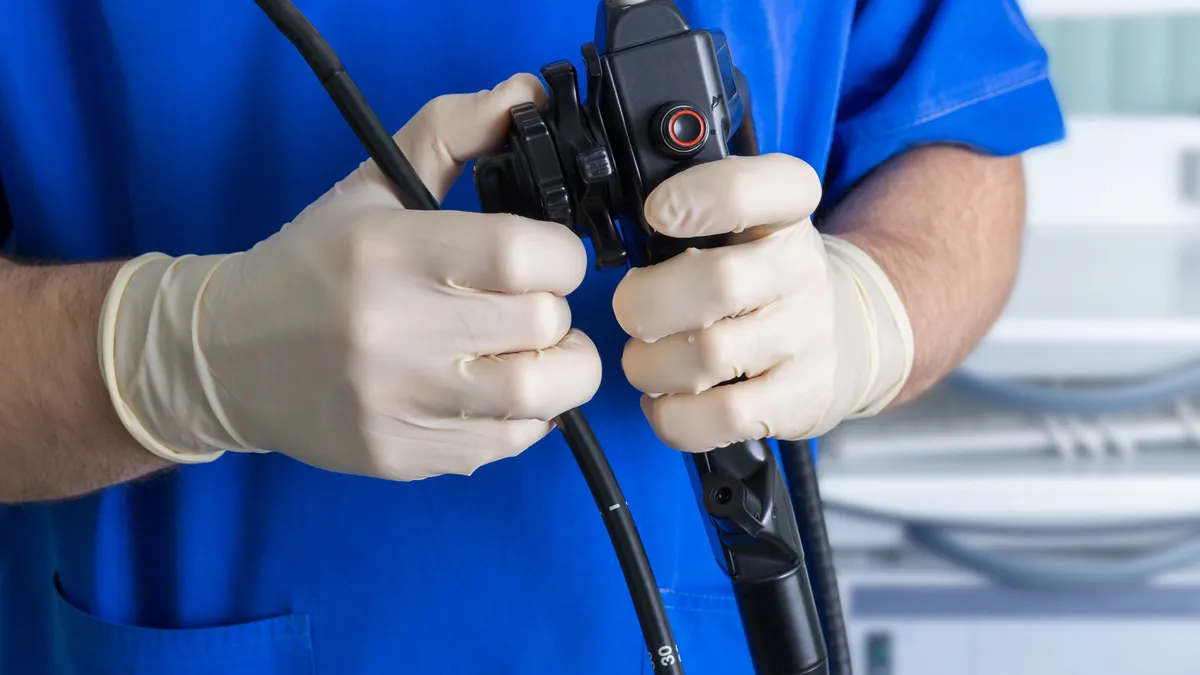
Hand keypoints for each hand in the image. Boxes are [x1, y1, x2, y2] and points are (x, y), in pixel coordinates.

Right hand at [100, 74, 602, 480]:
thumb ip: (450, 133)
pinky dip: (523, 418)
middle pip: (543, 325)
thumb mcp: (372, 185)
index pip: (522, 255)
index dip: (561, 255)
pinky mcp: (400, 455)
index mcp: (389, 251)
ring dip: (560, 372)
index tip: (548, 257)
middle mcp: (393, 330)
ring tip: (537, 353)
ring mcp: (397, 401)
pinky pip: (505, 444)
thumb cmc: (310, 266)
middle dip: (557, 312)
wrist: (223, 358)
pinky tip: (493, 391)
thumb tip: (522, 97)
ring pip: (538, 397)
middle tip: (533, 305)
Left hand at [612, 154, 913, 451]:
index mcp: (784, 213)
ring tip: (648, 361)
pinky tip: (667, 401)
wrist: (850, 334)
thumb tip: (622, 233)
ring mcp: (806, 337)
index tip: (657, 213)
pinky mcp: (801, 398)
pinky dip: (673, 415)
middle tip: (633, 313)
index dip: (697, 196)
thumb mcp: (748, 226)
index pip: (752, 189)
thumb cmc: (768, 279)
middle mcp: (801, 270)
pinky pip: (721, 415)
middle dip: (645, 304)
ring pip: (709, 356)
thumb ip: (692, 217)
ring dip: (651, 365)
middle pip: (715, 283)